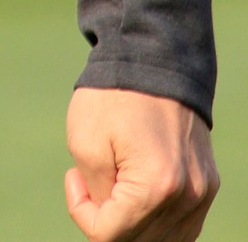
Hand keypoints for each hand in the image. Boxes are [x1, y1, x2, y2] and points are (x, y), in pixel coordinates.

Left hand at [65, 88, 217, 239]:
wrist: (152, 58)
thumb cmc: (113, 96)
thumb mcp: (85, 144)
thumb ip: (98, 197)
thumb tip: (111, 222)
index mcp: (155, 187)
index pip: (110, 236)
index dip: (82, 213)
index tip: (73, 176)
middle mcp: (186, 196)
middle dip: (107, 218)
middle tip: (92, 180)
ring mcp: (202, 192)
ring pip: (163, 239)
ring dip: (132, 222)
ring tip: (114, 182)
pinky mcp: (207, 184)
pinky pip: (183, 226)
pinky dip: (157, 221)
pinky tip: (135, 193)